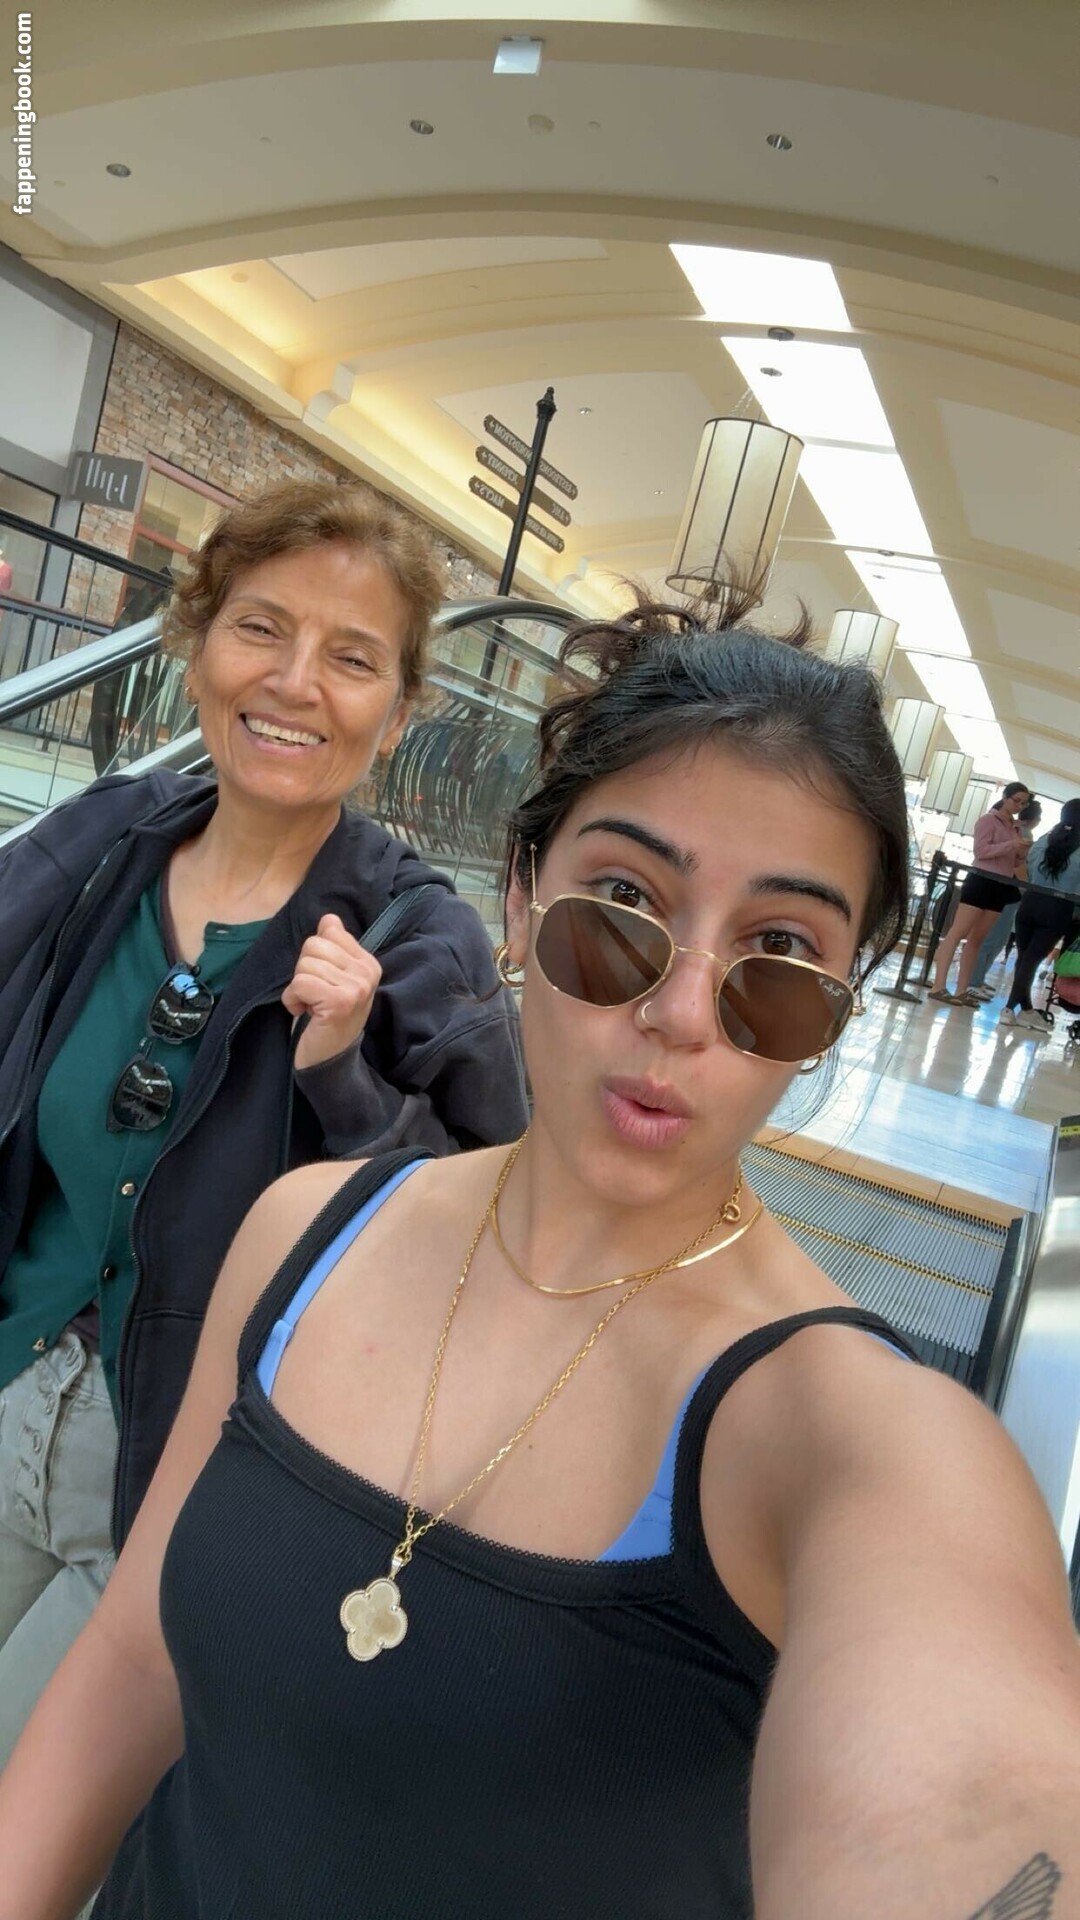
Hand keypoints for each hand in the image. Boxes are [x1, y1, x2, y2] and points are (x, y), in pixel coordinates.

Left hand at [284, 914, 381, 1070]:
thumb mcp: (333, 977)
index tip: (323, 982)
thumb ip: (333, 946)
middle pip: (313, 945)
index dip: (314, 957)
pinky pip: (300, 983)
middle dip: (303, 971)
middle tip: (315, 996)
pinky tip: (305, 1013)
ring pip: (304, 965)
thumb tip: (328, 918)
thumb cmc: (327, 1017)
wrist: (330, 1060)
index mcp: (368, 962)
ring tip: (311, 1006)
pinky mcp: (340, 1002)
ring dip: (298, 988)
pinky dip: (293, 1000)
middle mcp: (367, 972)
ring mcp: (356, 987)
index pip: (328, 931)